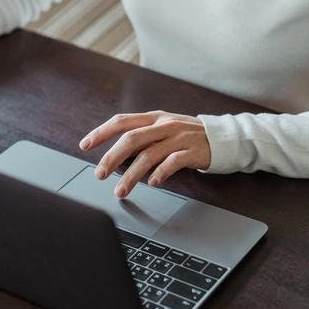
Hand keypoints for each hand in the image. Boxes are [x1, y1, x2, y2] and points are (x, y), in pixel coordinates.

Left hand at [79, 111, 210, 197]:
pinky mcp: (193, 151)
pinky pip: (173, 162)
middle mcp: (164, 125)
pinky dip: (160, 173)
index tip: (85, 145)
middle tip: (99, 174)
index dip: (101, 132)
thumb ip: (142, 139)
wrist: (224, 137)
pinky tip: (153, 183)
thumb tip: (115, 156)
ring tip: (121, 190)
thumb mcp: (162, 130)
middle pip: (131, 139)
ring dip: (132, 175)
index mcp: (153, 118)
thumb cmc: (187, 136)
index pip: (121, 121)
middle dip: (112, 157)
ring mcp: (179, 137)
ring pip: (149, 154)